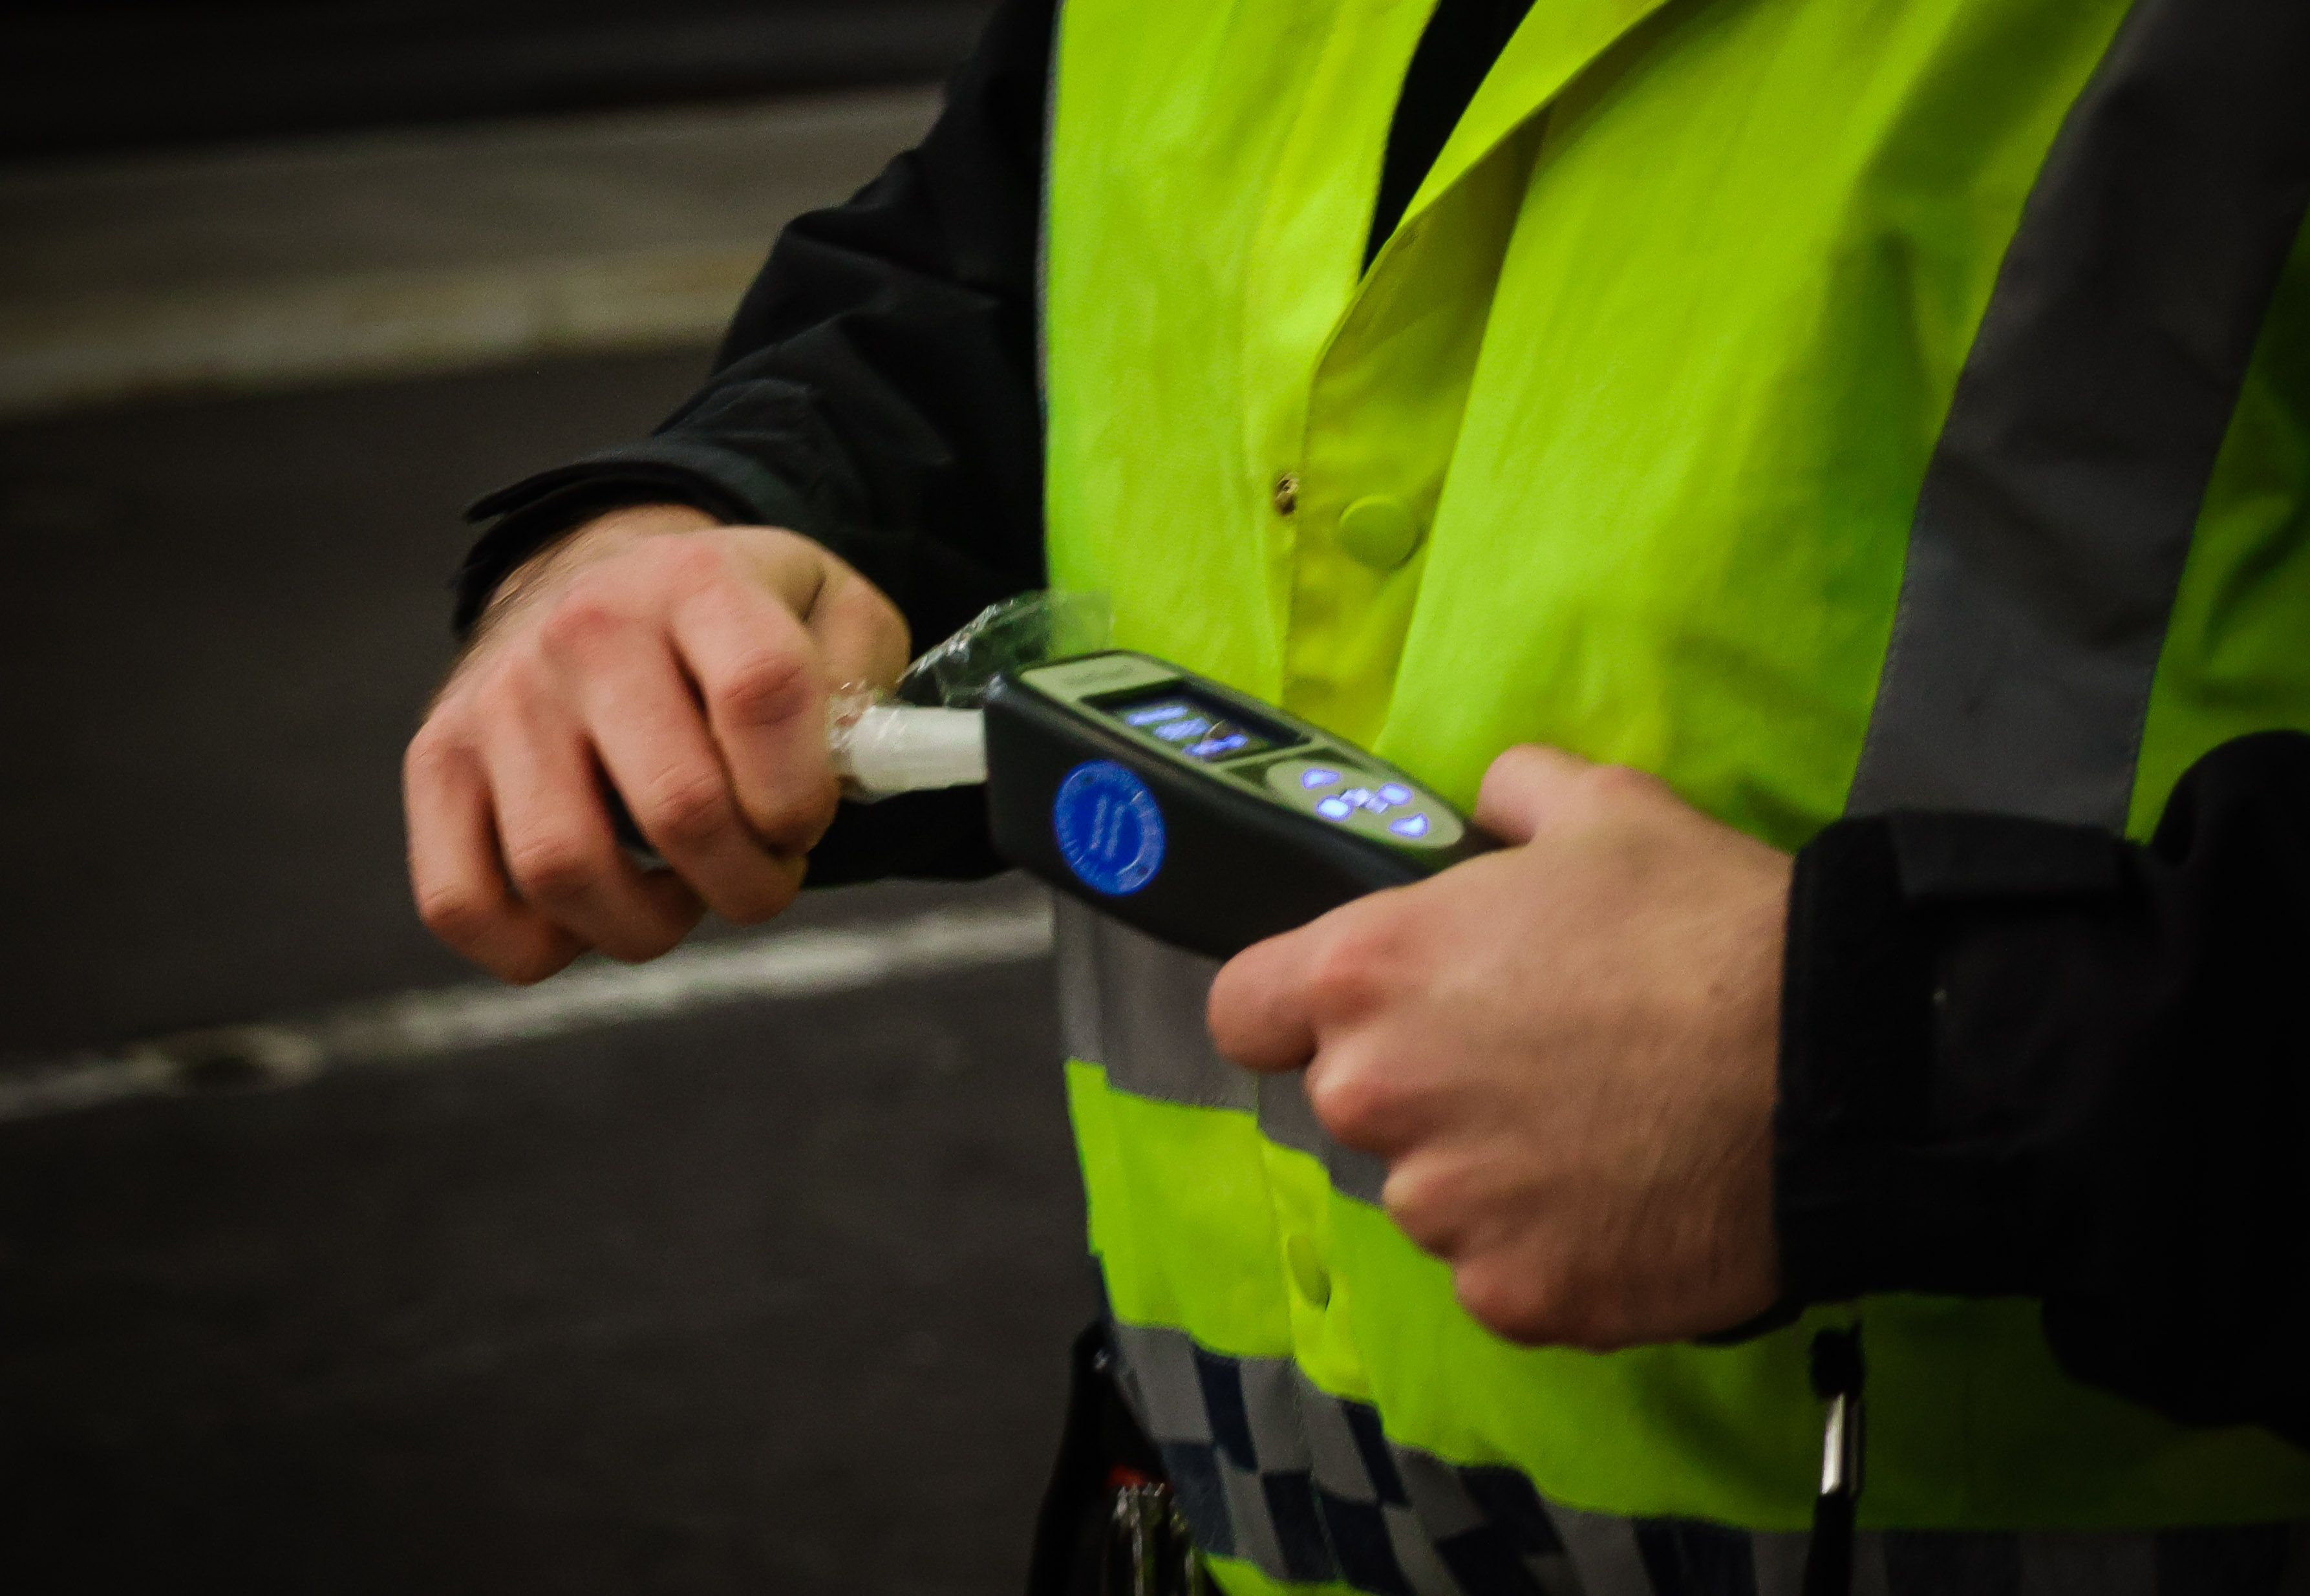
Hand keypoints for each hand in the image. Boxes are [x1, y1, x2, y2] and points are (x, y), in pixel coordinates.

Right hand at [404, 503, 907, 982]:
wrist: (601, 581)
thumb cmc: (733, 625)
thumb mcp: (829, 610)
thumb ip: (869, 679)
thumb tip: (858, 766)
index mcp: (699, 584)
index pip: (763, 694)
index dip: (802, 795)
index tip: (807, 821)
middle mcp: (587, 632)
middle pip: (678, 808)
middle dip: (749, 881)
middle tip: (763, 871)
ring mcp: (499, 700)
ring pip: (565, 869)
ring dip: (650, 922)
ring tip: (683, 891)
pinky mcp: (438, 762)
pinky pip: (463, 902)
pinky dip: (539, 945)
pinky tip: (596, 909)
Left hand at [1207, 746, 1789, 1348]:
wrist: (1837, 1063)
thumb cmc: (1704, 921)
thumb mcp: (1604, 808)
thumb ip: (1509, 796)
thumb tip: (1487, 805)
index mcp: (1369, 974)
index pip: (1244, 1012)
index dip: (1294, 1009)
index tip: (1367, 1010)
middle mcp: (1376, 1099)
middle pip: (1353, 1103)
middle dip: (1422, 1085)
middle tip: (1536, 1059)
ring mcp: (1444, 1210)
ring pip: (1431, 1194)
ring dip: (1487, 1171)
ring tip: (1601, 1131)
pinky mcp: (1516, 1296)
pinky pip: (1503, 1271)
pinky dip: (1551, 1244)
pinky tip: (1630, 1197)